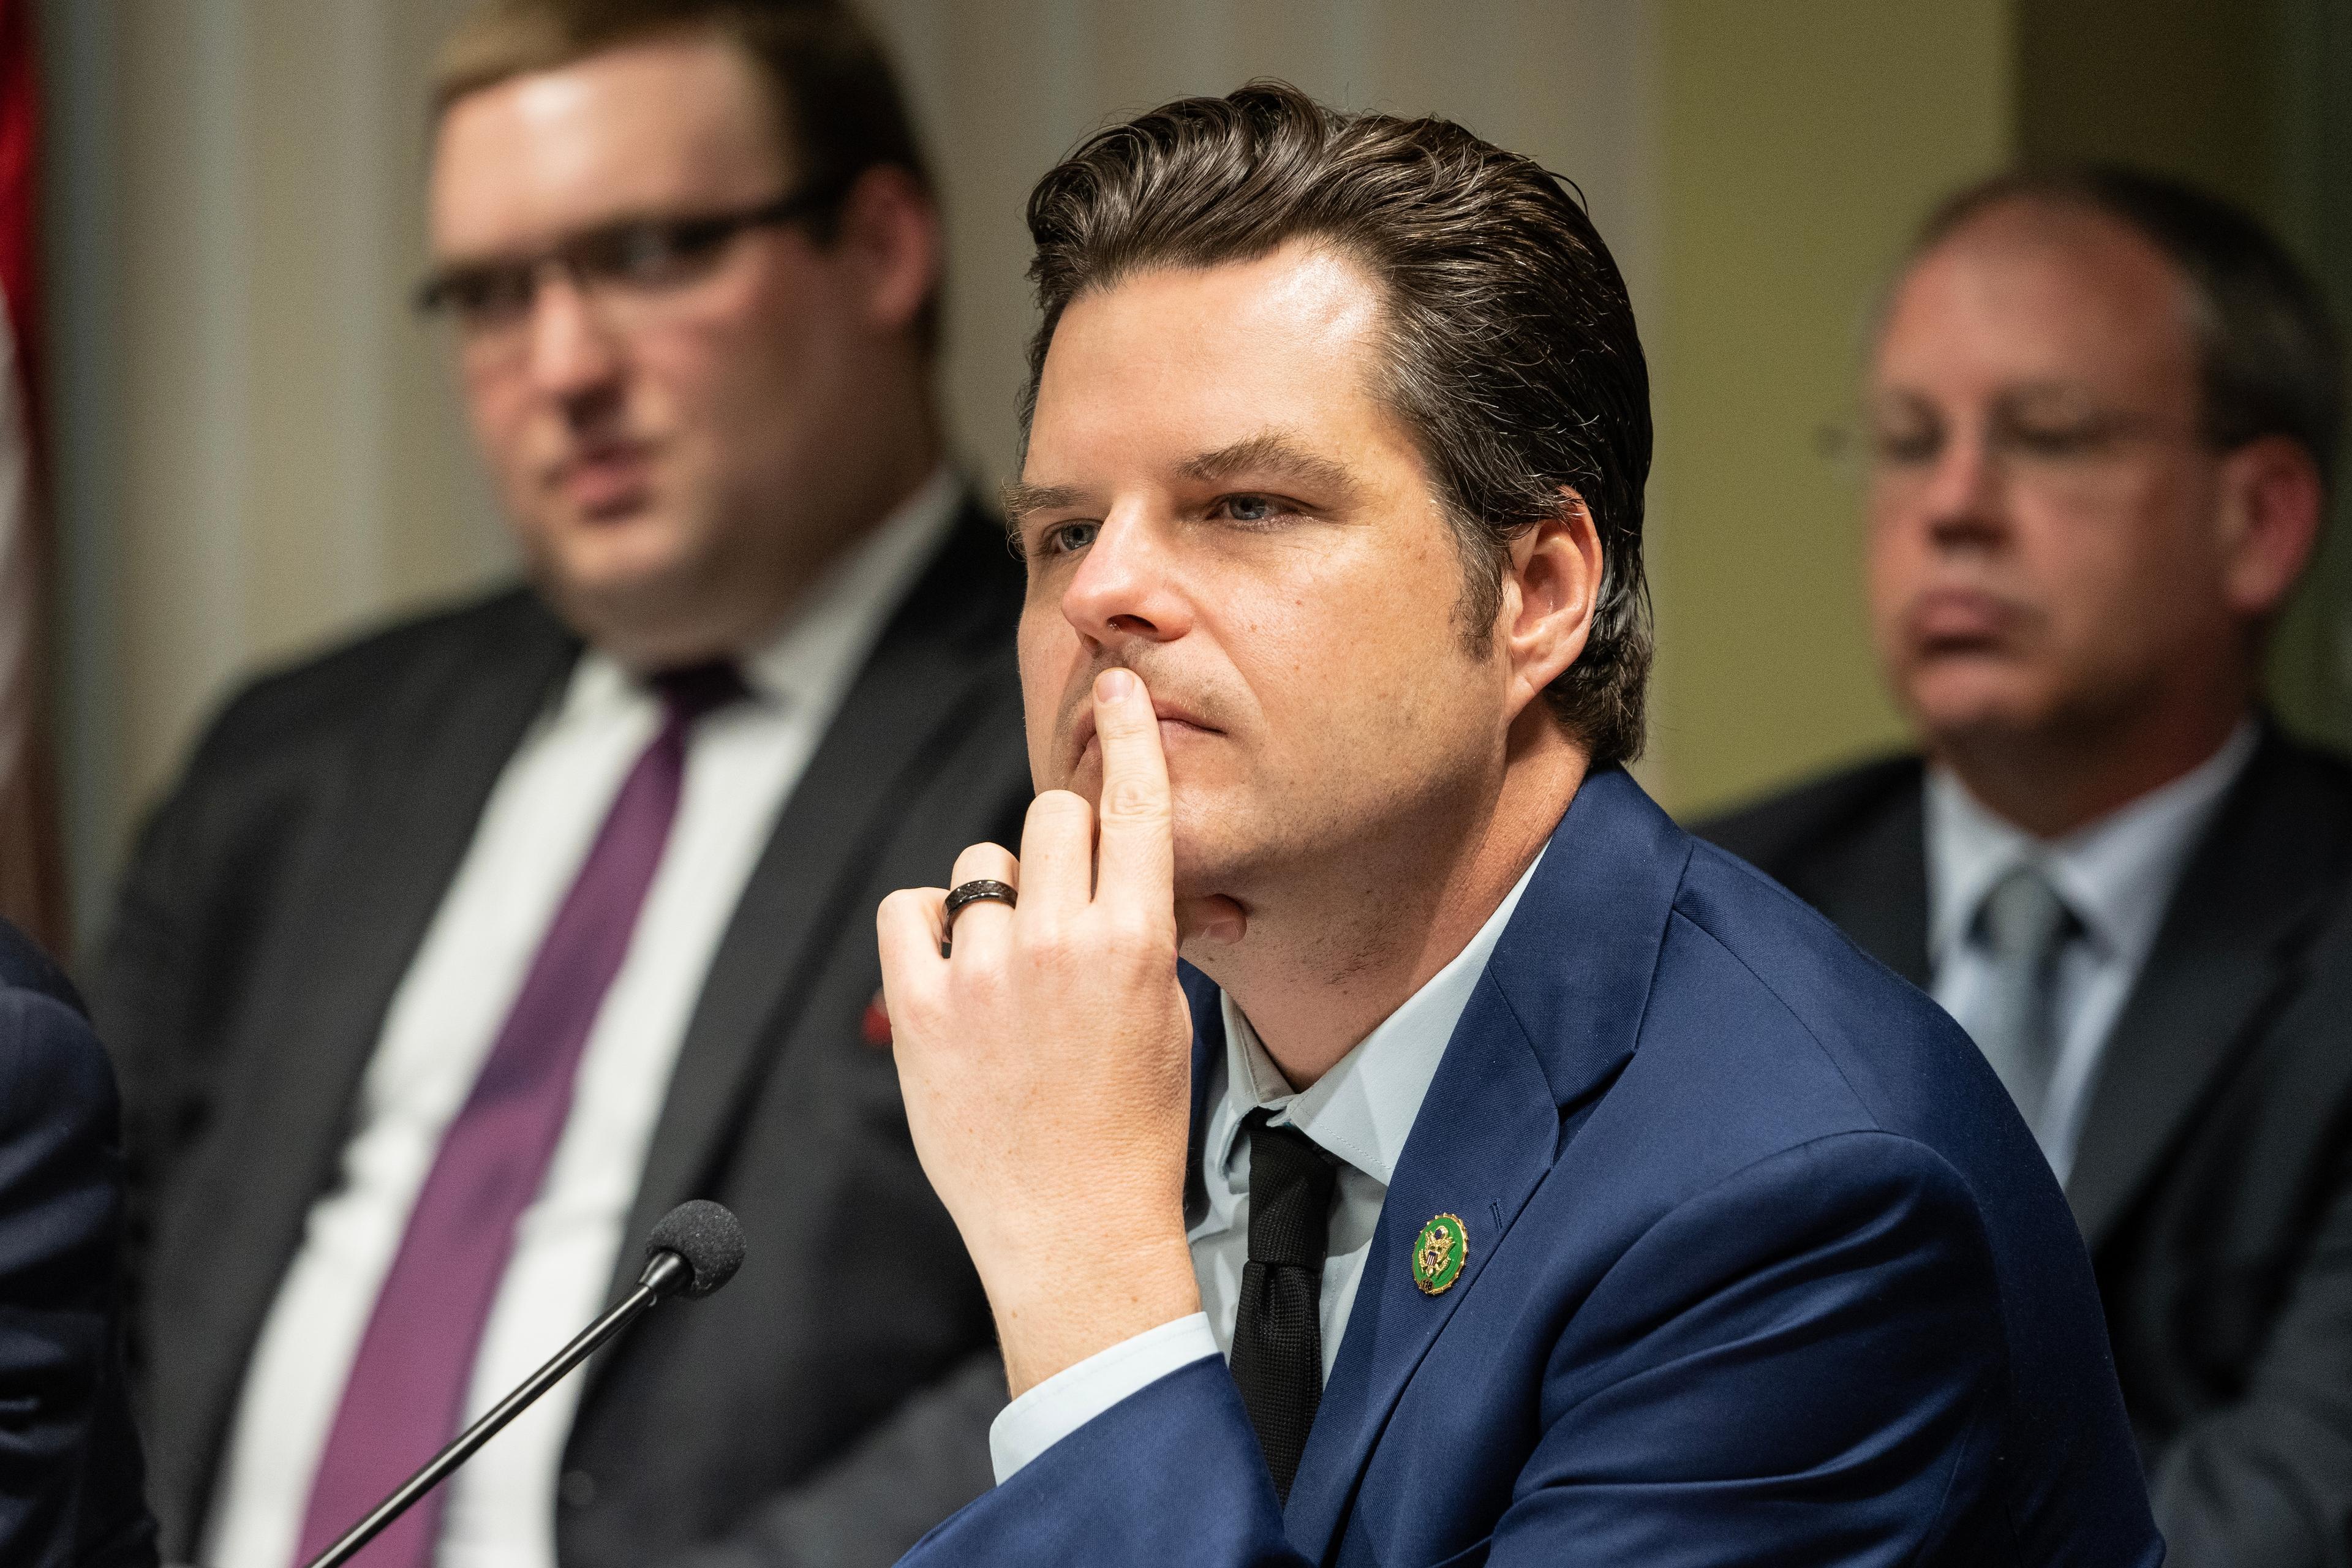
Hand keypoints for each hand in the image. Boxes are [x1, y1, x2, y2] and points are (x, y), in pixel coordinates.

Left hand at [878, 667, 1204, 1396]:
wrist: (1074, 1230)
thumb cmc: (1133, 1129)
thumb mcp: (1169, 1017)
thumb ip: (1142, 929)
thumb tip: (1120, 864)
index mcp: (1136, 942)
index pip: (1135, 806)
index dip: (1125, 733)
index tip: (1113, 687)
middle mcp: (1058, 945)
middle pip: (1051, 815)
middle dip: (1061, 839)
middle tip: (1062, 896)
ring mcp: (983, 976)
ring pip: (980, 864)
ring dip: (995, 900)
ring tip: (1009, 972)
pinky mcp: (919, 1010)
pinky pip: (909, 910)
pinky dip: (929, 928)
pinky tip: (952, 969)